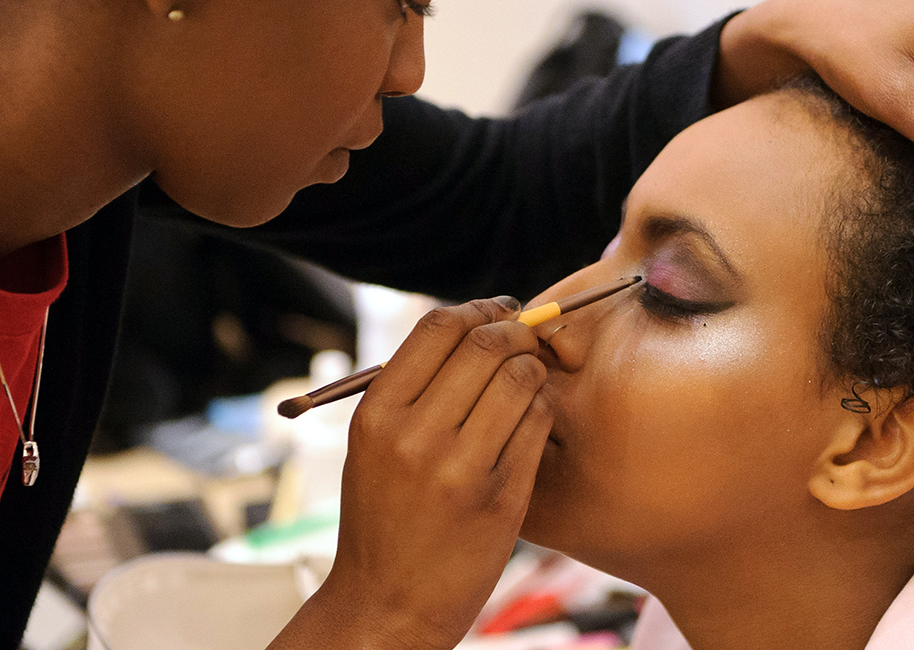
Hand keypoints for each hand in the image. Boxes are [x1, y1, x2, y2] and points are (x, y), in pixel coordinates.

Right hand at [276, 298, 551, 649]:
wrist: (386, 605)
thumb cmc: (383, 518)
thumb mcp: (372, 446)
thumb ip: (412, 389)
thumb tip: (469, 325)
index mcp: (377, 415)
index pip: (438, 327)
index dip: (477, 308)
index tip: (497, 311)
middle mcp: (414, 437)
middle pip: (485, 344)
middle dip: (516, 331)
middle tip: (525, 337)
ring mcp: (459, 469)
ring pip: (520, 379)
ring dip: (533, 368)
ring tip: (529, 379)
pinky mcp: (500, 498)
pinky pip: (537, 424)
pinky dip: (541, 409)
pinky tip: (530, 419)